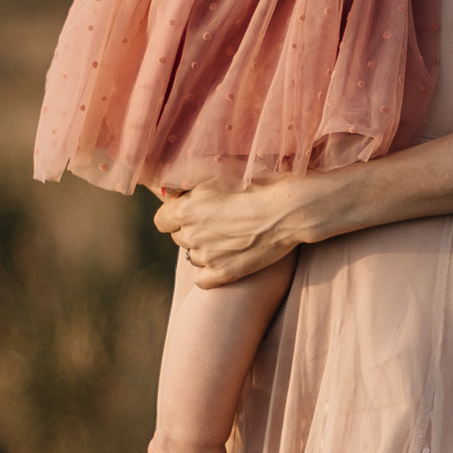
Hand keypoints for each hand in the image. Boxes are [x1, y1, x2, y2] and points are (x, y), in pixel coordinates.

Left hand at [155, 176, 327, 283]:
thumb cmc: (259, 183)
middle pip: (178, 238)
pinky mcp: (225, 274)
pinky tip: (224, 259)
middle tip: (218, 221)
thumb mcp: (220, 174)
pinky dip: (209, 271)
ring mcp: (208, 257)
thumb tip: (177, 189)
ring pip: (192, 256)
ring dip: (204, 249)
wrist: (291, 208)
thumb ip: (193, 184)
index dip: (175, 216)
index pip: (161, 220)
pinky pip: (201, 279)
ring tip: (229, 236)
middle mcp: (191, 234)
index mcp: (186, 209)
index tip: (189, 212)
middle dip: (192, 230)